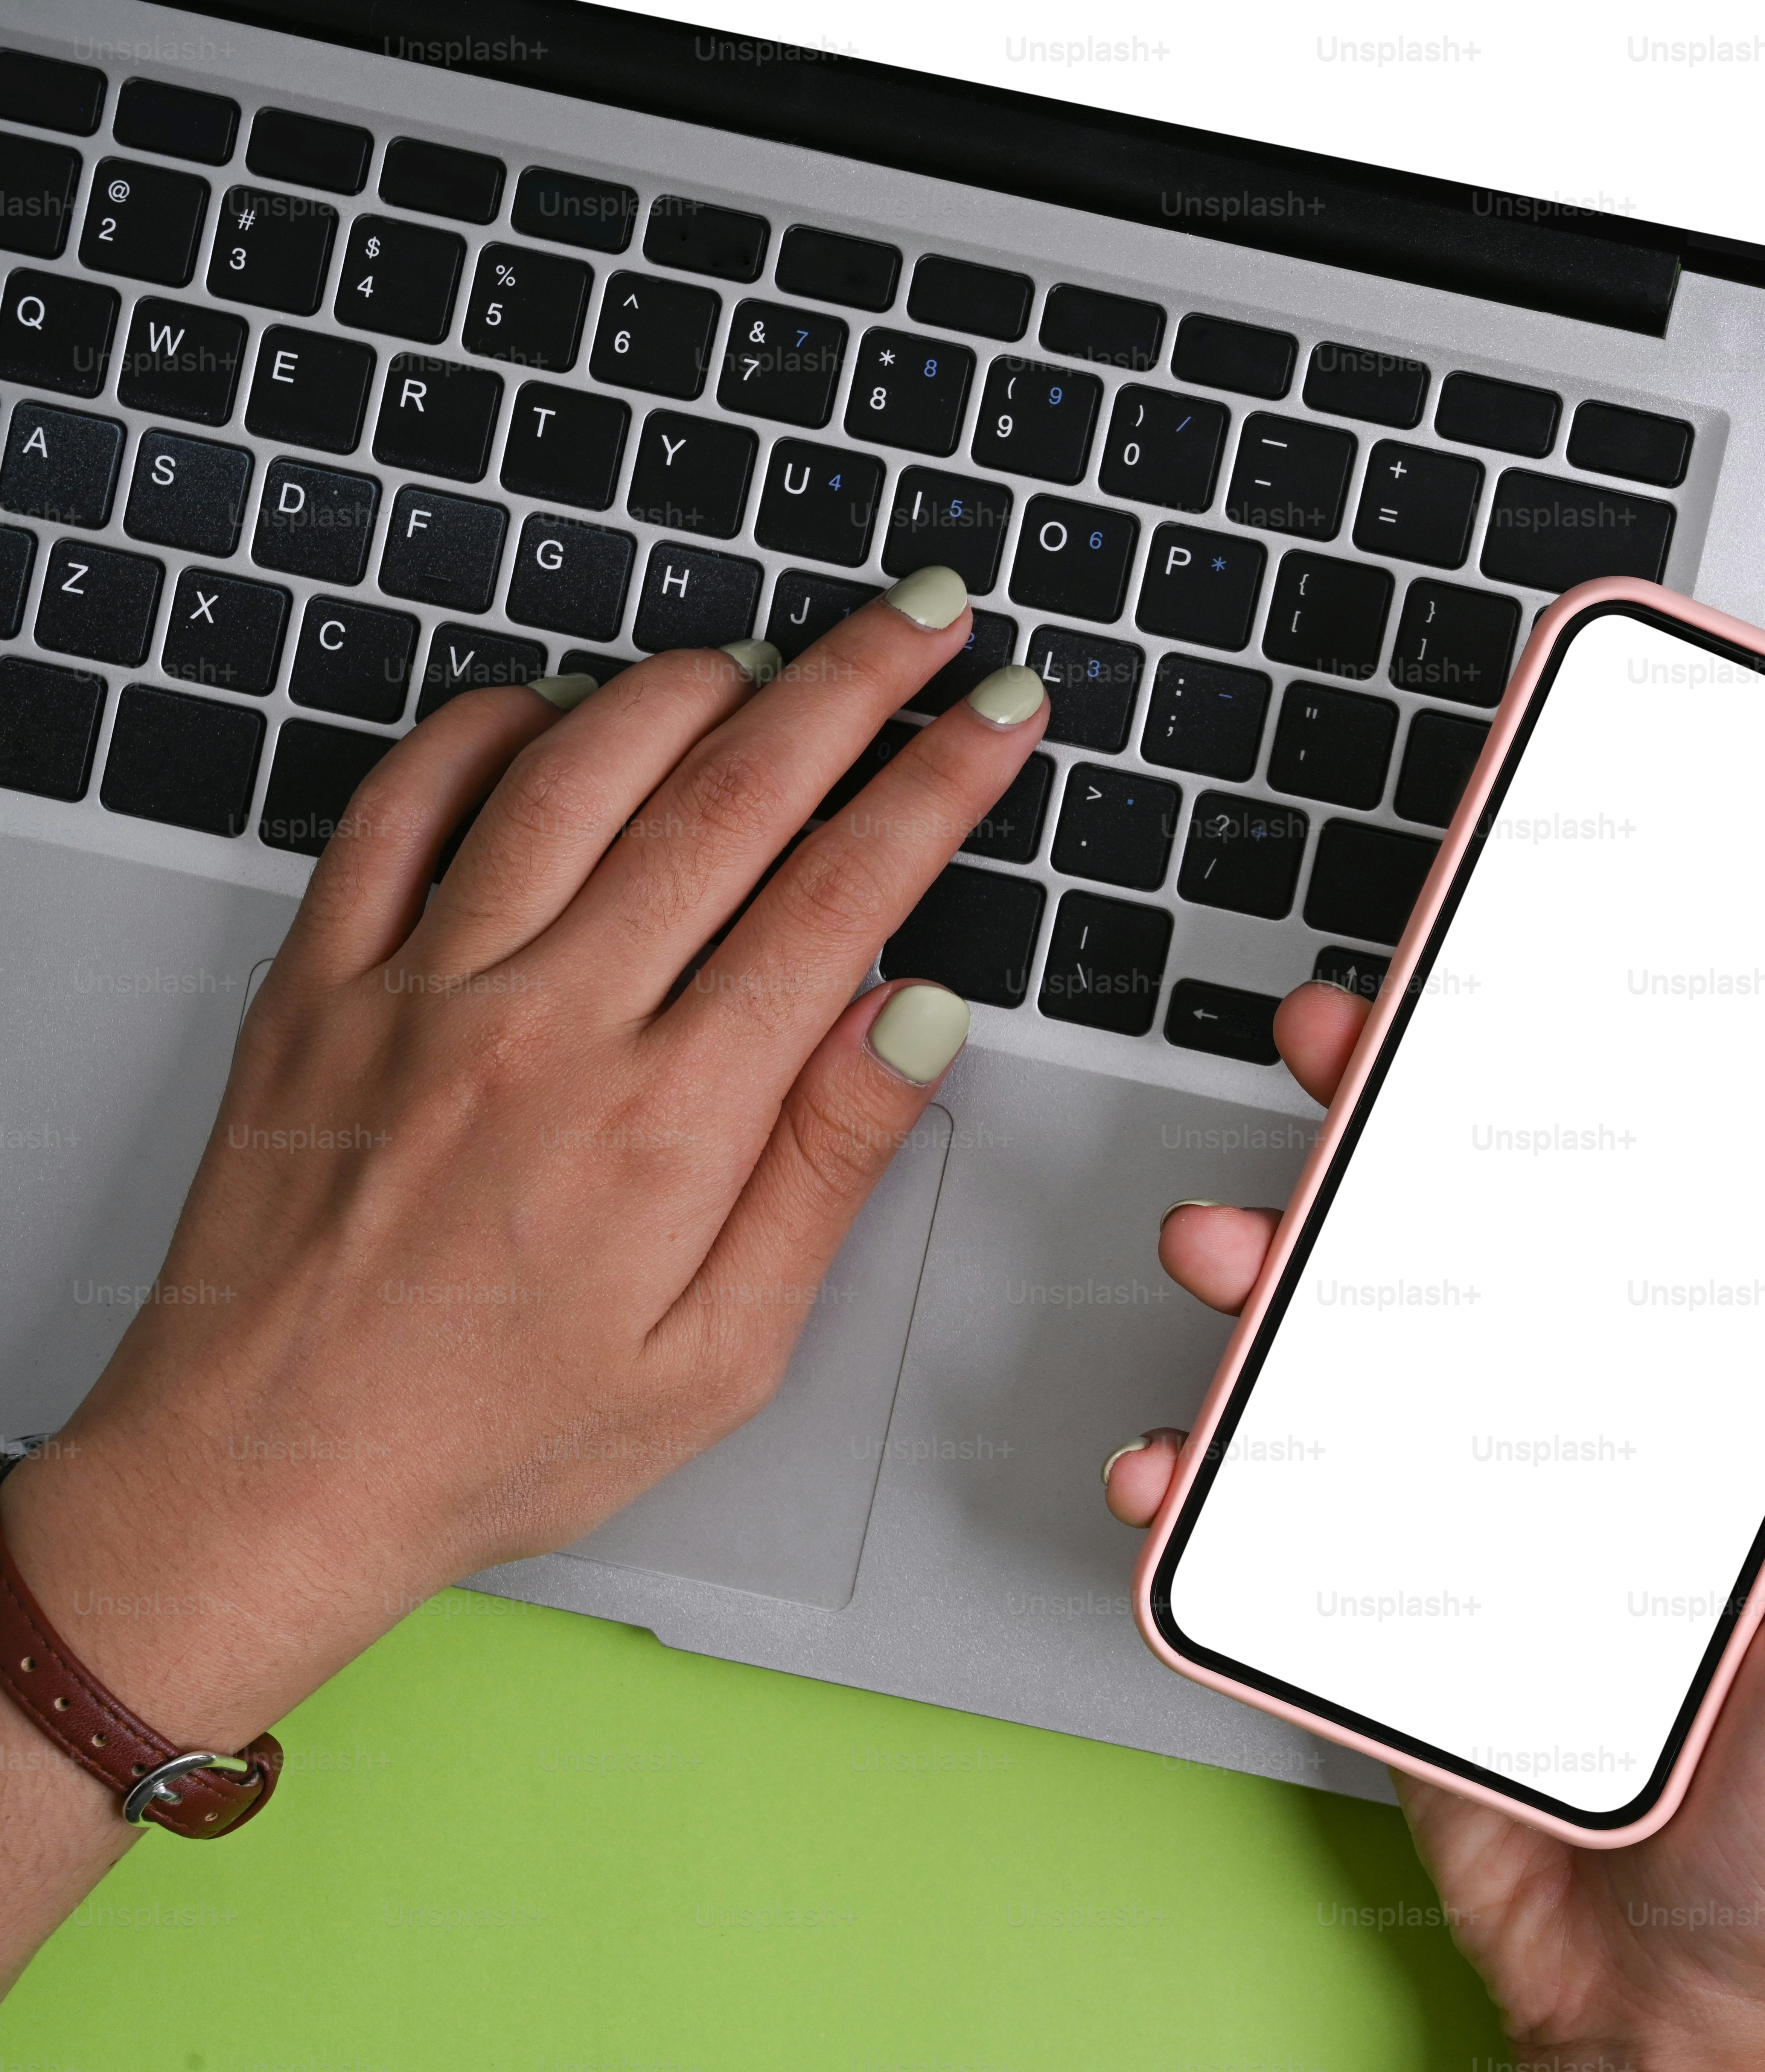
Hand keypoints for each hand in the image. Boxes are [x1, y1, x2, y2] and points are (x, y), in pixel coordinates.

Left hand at [0, 569, 1048, 1978]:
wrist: (262, 1478)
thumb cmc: (495, 1435)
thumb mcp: (720, 1355)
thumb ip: (822, 1171)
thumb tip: (912, 1016)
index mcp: (664, 1123)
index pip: (841, 893)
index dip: (938, 783)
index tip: (995, 716)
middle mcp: (544, 1024)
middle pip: (732, 794)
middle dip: (854, 684)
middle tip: (926, 616)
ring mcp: (418, 987)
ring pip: (578, 766)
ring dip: (694, 682)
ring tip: (772, 651)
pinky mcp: (319, 983)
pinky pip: (402, 802)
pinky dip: (488, 726)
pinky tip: (556, 706)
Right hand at [1107, 984, 1764, 2069]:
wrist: (1665, 2005)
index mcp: (1730, 1413)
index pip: (1676, 1210)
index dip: (1614, 1086)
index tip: (1554, 979)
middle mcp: (1603, 1427)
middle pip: (1494, 1234)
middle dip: (1401, 1124)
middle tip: (1338, 1041)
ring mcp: (1485, 1499)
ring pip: (1366, 1339)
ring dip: (1276, 1271)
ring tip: (1222, 1244)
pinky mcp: (1393, 1591)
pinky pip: (1284, 1503)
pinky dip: (1207, 1476)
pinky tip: (1174, 1463)